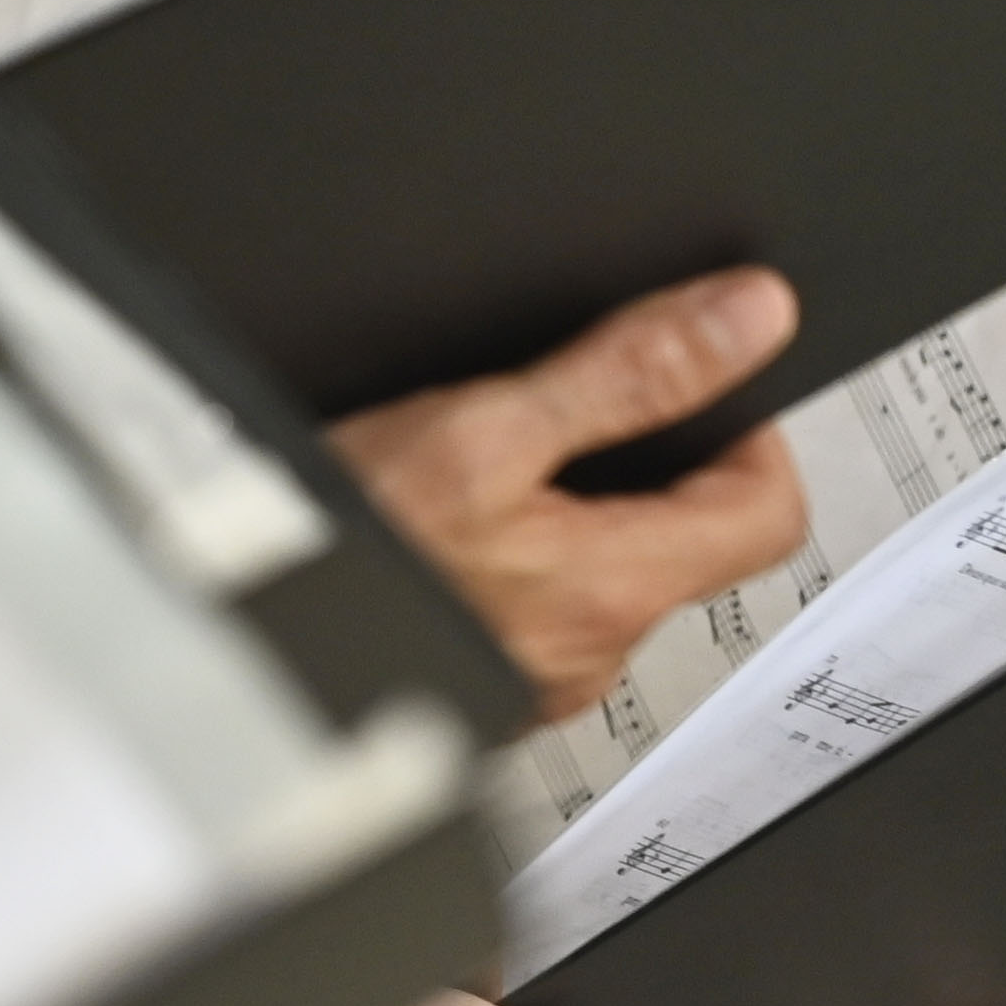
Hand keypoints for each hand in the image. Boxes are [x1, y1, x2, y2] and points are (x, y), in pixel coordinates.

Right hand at [329, 270, 811, 721]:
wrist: (235, 639)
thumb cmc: (340, 542)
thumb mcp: (482, 427)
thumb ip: (625, 373)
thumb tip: (744, 319)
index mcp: (614, 586)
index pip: (770, 514)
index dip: (750, 431)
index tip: (699, 380)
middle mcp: (594, 654)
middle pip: (689, 543)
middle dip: (647, 465)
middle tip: (570, 409)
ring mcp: (542, 682)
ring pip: (610, 578)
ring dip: (576, 514)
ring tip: (490, 464)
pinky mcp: (487, 686)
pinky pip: (544, 613)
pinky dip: (521, 560)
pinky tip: (451, 526)